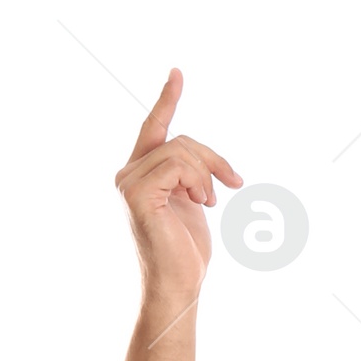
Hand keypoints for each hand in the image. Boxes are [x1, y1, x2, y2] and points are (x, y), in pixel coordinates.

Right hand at [114, 68, 242, 309]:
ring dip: (206, 173)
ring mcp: (127, 183)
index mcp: (140, 175)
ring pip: (180, 150)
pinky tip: (202, 202)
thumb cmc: (186, 254)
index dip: (167, 100)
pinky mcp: (135, 193)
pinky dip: (197, 179)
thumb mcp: (191, 203)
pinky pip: (176, 164)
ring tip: (211, 200)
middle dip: (213, 158)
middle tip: (233, 183)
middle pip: (179, 139)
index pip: (154, 128)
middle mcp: (127, 175)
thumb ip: (187, 176)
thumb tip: (200, 159)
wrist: (177, 287)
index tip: (177, 73)